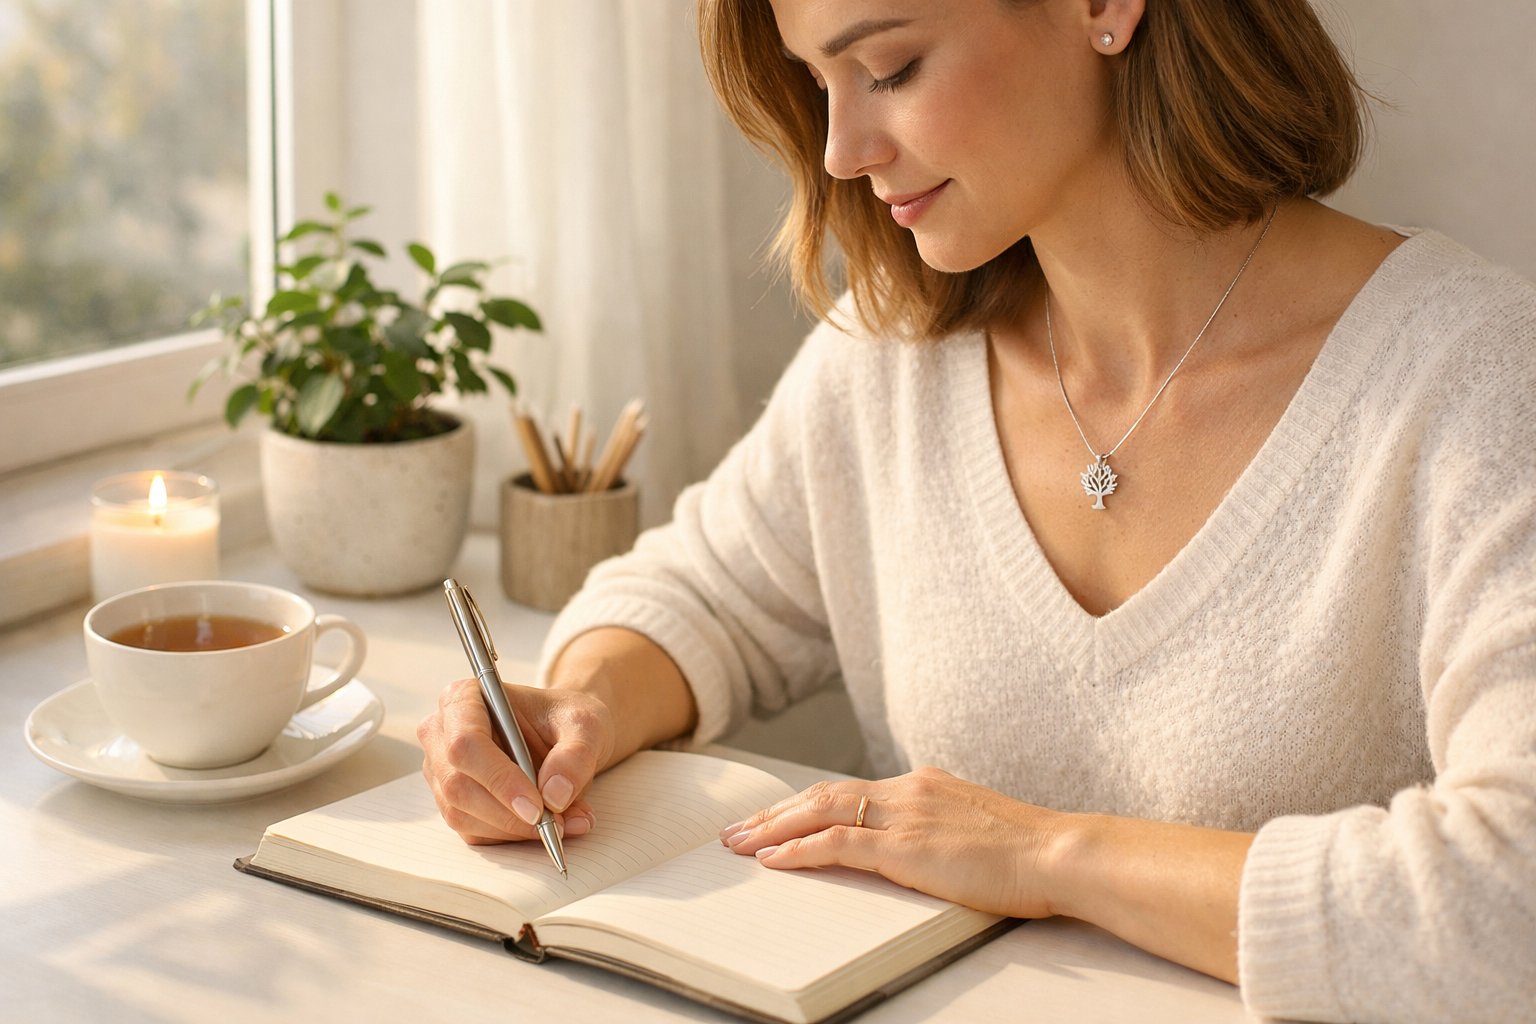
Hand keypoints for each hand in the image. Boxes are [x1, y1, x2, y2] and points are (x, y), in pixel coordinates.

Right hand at [418, 677, 613, 844]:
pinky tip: (547, 825)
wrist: (564, 735)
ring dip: (515, 828)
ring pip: (462, 814)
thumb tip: (554, 796)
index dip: (498, 779)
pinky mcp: (453, 801)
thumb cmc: (566, 720)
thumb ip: (576, 755)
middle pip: (458, 785)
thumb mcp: (586, 726)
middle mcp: (442, 733)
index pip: (465, 743)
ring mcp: (442, 770)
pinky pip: (473, 831)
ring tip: (565, 822)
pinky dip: (513, 836)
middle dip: (509, 813)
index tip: (537, 806)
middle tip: (556, 824)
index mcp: (464, 698)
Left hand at [717, 766, 1066, 917]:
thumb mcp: (978, 830)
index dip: (808, 803)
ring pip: (820, 812)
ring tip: (738, 843)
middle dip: (776, 812)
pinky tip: (772, 859)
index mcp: (924, 785)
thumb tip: (929, 849)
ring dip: (773, 828)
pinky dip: (799, 849)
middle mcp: (907, 790)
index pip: (851, 790)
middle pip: (824, 794)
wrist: (1059, 853)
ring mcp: (905, 816)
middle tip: (738, 828)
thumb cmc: (1031, 855)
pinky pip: (836, 844)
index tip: (779, 815)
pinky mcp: (905, 847)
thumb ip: (944, 832)